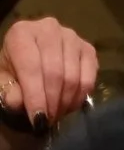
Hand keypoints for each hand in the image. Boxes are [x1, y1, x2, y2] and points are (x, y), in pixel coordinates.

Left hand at [1, 17, 98, 131]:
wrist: (29, 60)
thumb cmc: (12, 71)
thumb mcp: (2, 81)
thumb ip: (7, 91)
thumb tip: (19, 102)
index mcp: (22, 33)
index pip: (31, 67)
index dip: (35, 96)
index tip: (37, 120)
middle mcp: (49, 28)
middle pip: (55, 71)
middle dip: (52, 101)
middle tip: (47, 121)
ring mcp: (73, 36)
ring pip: (73, 75)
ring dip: (65, 101)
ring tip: (56, 114)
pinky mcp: (88, 47)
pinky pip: (90, 75)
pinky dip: (80, 95)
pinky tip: (69, 105)